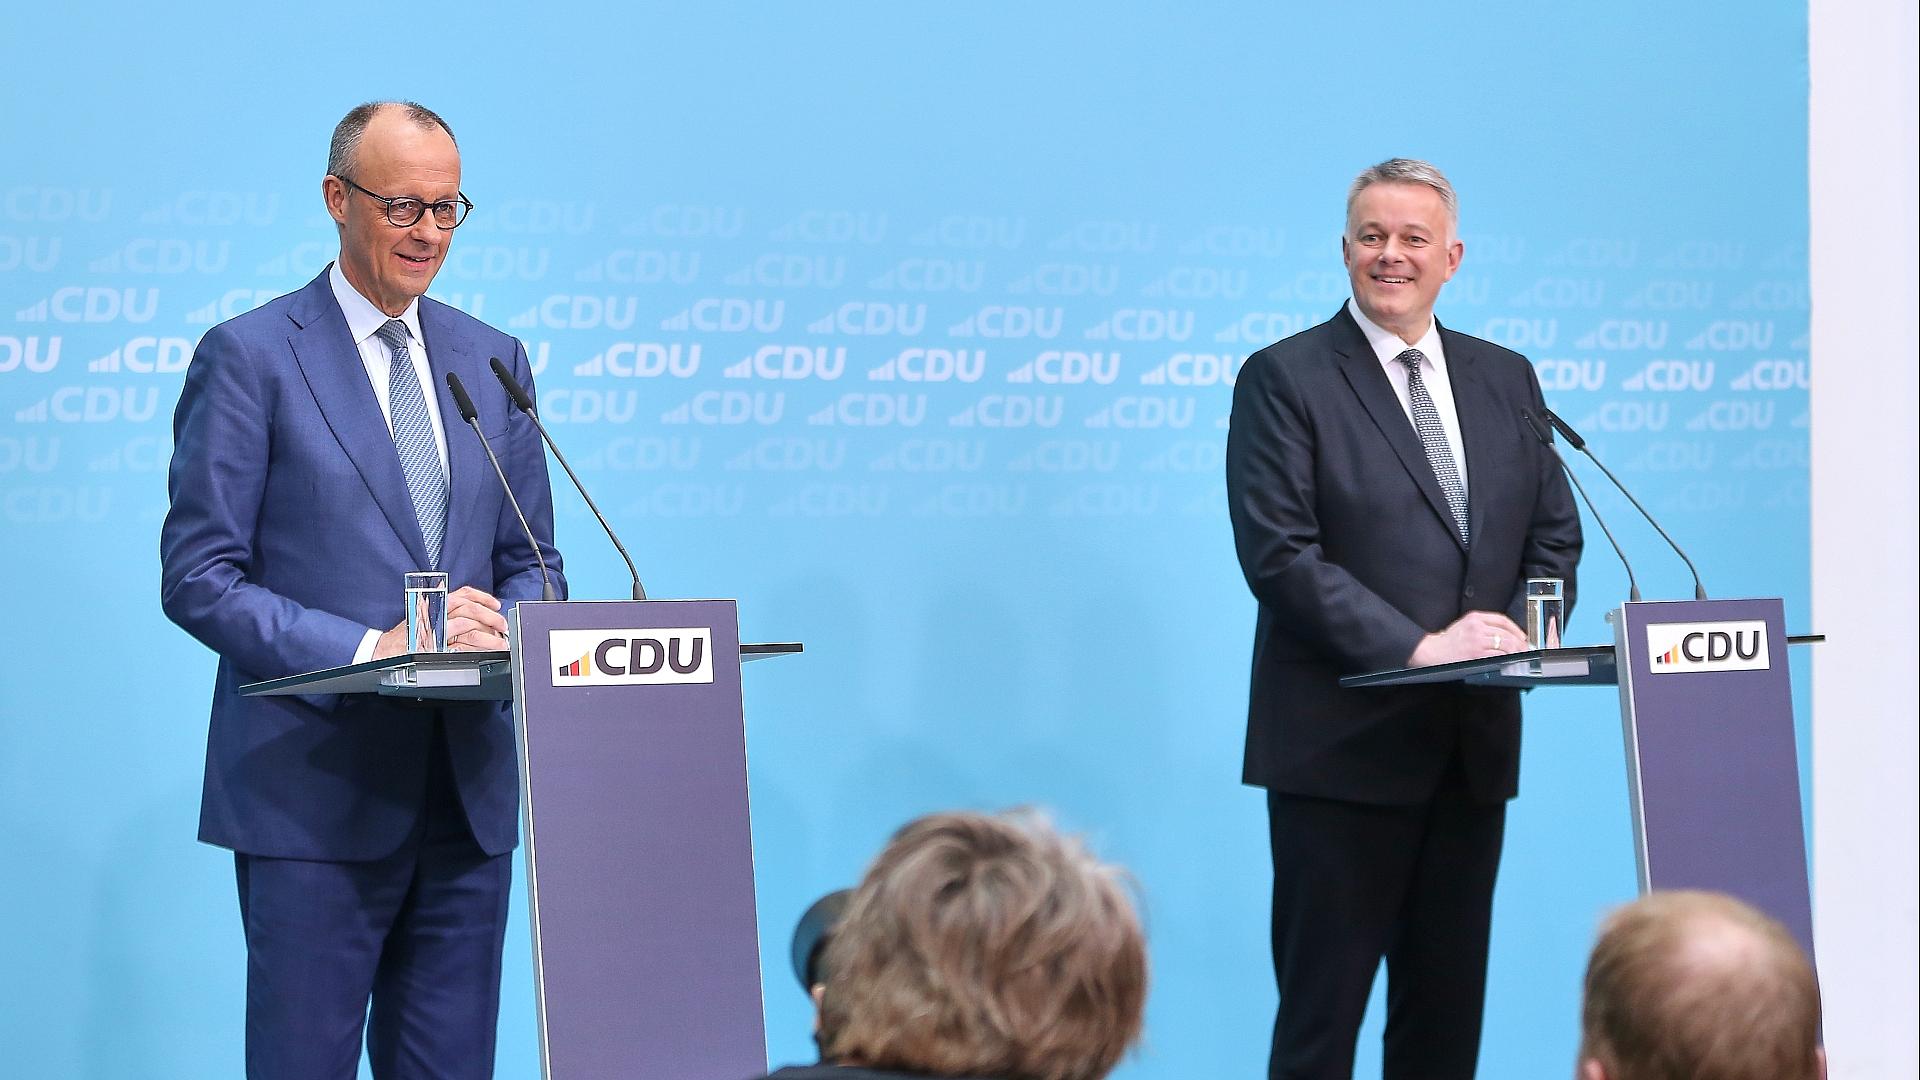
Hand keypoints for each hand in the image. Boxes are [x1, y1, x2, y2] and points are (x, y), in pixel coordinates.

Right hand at [370, 586, 508, 657]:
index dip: (482, 597)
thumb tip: (473, 615)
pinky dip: (476, 648)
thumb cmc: (406, 635)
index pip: (462, 593)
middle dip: (490, 616)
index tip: (496, 604)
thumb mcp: (424, 615)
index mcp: (435, 603)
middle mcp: (435, 613)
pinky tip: (485, 651)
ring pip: (467, 626)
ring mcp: (435, 630)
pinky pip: (460, 646)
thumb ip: (444, 612)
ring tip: (500, 642)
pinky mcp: (435, 646)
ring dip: (488, 635)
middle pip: (468, 608)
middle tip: (502, 625)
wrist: (384, 650)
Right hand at [1407, 610, 1527, 666]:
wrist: (1433, 651)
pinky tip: (1509, 661)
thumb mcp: (1464, 624)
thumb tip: (1506, 634)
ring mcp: (1477, 641)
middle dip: (1520, 642)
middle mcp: (1477, 627)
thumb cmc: (1449, 641)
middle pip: (1507, 633)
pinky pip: (1499, 656)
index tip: (1522, 636)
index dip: (1516, 628)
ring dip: (1516, 651)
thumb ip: (1482, 625)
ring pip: (1506, 644)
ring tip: (1520, 656)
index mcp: (1474, 617)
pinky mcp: (1477, 654)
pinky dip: (1507, 659)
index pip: (1502, 619)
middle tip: (1525, 649)